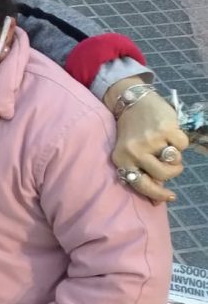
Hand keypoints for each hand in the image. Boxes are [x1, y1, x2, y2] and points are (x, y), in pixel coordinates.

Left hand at [107, 79, 188, 203]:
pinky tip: (172, 135)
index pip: (142, 186)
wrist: (132, 102)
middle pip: (163, 175)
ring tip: (169, 149)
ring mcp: (149, 140)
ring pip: (174, 161)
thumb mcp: (130, 153)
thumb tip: (157, 202)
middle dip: (172, 172)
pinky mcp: (165, 128)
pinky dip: (181, 142)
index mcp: (122, 161)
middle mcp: (134, 152)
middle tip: (172, 164)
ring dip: (177, 158)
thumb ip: (144, 174)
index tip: (170, 197)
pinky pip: (182, 145)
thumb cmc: (132, 132)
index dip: (158, 194)